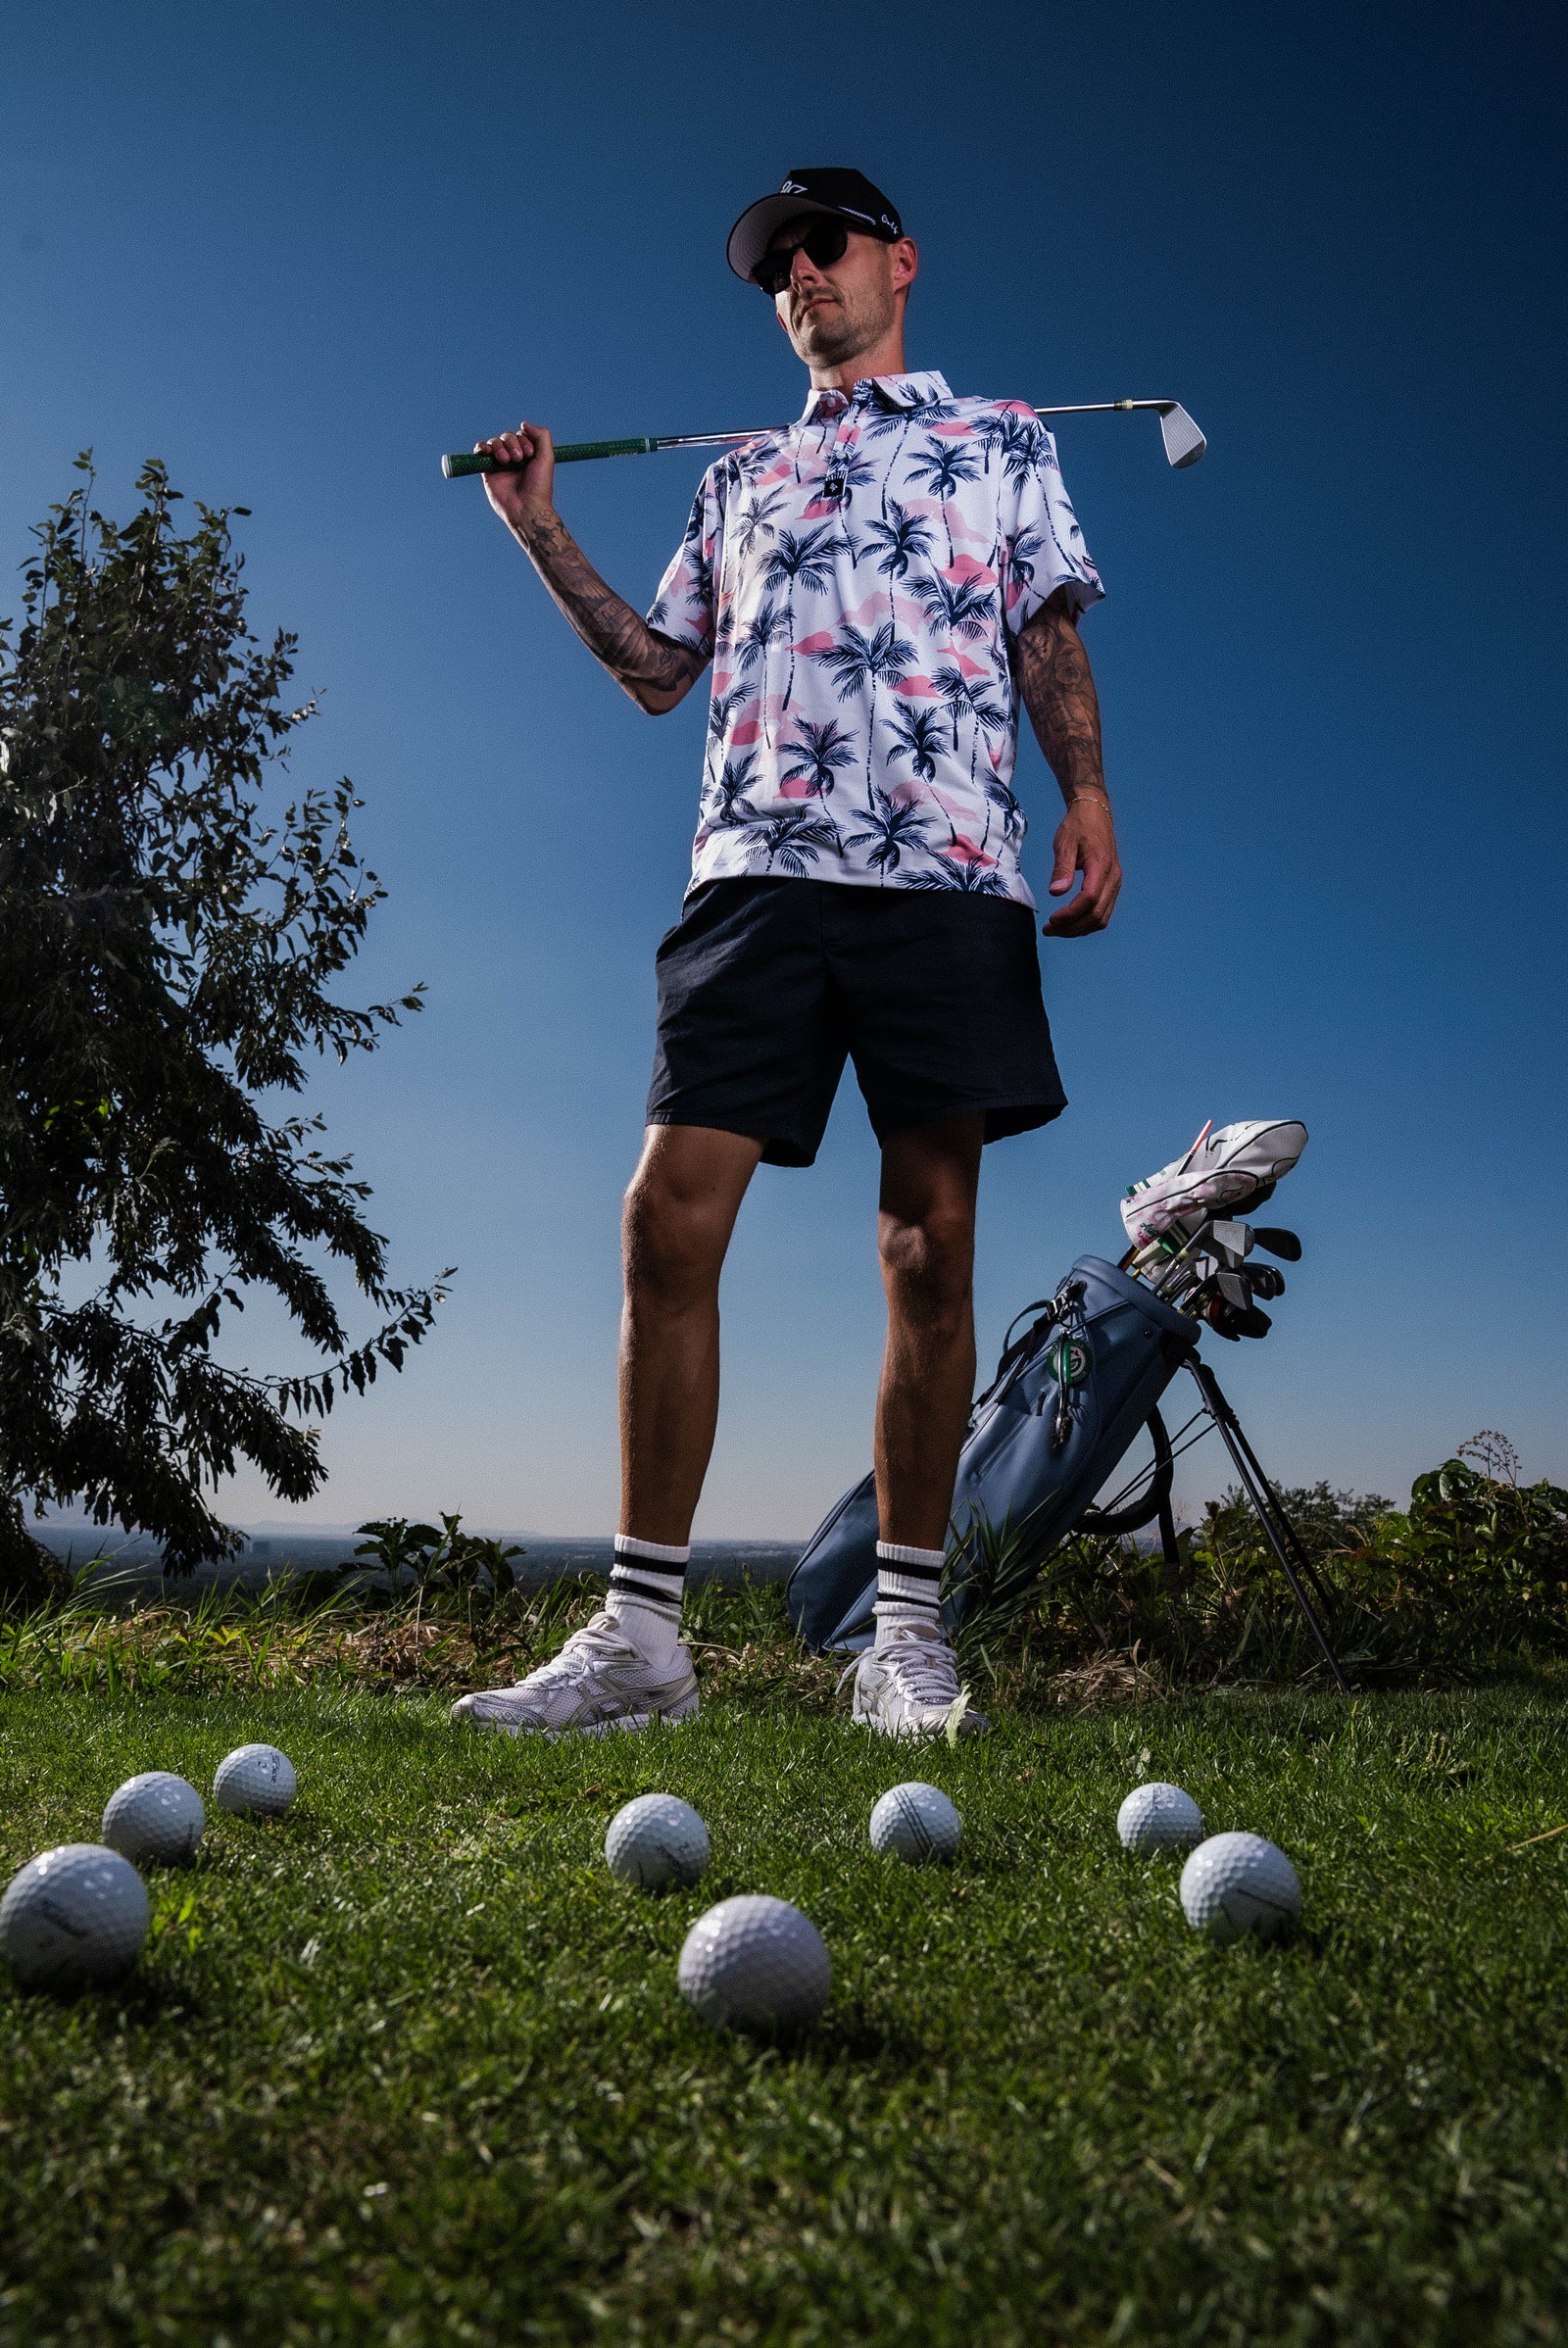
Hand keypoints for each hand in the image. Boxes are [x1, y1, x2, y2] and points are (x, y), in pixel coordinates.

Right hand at [476, 421, 555, 533]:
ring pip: (494, 442)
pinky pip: (480, 452)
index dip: (523, 439)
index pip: (520, 434)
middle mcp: (514, 457)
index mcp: (528, 454)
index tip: (530, 454)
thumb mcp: (547, 457)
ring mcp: (500, 464)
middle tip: (518, 459)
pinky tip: (486, 451)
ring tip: (505, 461)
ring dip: (499, 447)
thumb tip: (524, 423)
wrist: (526, 507)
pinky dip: (481, 447)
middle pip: (507, 436)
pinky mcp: (488, 471)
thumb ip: (542, 436)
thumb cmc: (539, 486)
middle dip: (512, 443)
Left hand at [1043, 798, 1120, 936]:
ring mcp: (1115, 884)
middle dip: (1072, 928)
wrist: (1095, 814)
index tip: (1051, 920)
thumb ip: (1062, 868)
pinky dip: (1087, 923)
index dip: (1070, 914)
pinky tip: (1070, 923)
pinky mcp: (1112, 887)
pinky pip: (1103, 913)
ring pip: (1102, 918)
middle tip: (1049, 930)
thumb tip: (1056, 892)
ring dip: (1079, 929)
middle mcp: (1113, 878)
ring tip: (1057, 930)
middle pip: (1097, 915)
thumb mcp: (1064, 843)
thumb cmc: (1078, 827)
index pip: (1089, 899)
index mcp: (1101, 865)